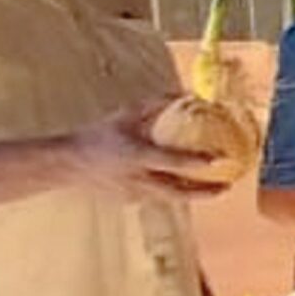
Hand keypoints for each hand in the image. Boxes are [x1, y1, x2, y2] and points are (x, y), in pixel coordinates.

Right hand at [69, 101, 226, 199]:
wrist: (68, 163)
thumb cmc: (98, 135)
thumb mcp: (125, 115)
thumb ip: (155, 105)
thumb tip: (184, 94)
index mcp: (137, 156)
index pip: (173, 161)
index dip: (197, 161)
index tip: (219, 159)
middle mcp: (138, 179)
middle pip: (179, 192)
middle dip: (205, 192)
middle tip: (227, 186)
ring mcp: (134, 194)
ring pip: (170, 197)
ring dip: (192, 194)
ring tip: (212, 188)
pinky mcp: (130, 201)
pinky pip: (156, 197)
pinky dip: (171, 192)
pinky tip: (182, 186)